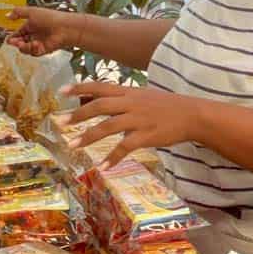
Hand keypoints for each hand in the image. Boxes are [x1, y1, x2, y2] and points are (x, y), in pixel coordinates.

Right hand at [6, 7, 78, 56]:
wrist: (65, 28)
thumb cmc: (50, 18)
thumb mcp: (32, 12)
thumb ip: (18, 12)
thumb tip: (7, 14)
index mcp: (31, 25)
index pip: (19, 32)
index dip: (13, 36)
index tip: (8, 38)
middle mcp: (35, 34)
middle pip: (20, 42)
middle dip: (15, 43)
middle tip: (12, 42)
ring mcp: (39, 43)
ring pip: (25, 49)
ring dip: (22, 47)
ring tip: (21, 44)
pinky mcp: (43, 50)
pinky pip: (34, 52)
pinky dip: (32, 49)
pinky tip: (35, 44)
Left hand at [68, 82, 199, 166]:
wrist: (193, 114)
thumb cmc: (169, 107)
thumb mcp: (145, 96)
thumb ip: (126, 99)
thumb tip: (107, 102)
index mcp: (129, 93)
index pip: (100, 87)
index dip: (80, 87)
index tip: (62, 90)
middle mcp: (131, 103)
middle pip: (99, 106)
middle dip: (78, 114)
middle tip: (59, 121)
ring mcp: (138, 119)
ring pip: (108, 126)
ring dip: (88, 136)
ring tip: (72, 145)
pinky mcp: (147, 135)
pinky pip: (125, 147)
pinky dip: (113, 157)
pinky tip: (103, 167)